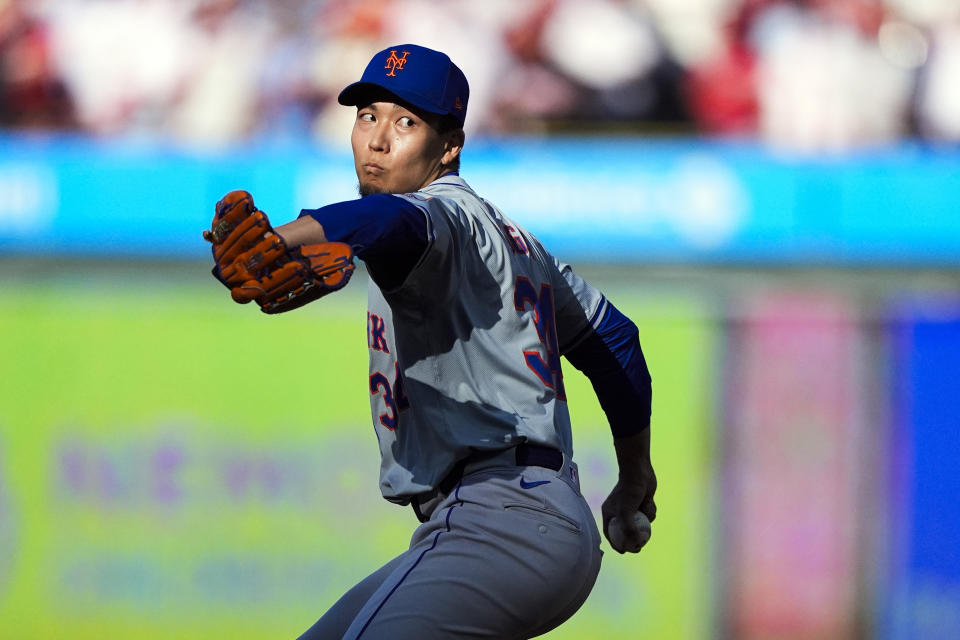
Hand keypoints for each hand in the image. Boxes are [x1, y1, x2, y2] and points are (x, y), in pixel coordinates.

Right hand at [601, 431, 656, 552]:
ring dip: (646, 519)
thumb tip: (634, 544)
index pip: (610, 533)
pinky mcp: (642, 503)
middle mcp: (619, 511)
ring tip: (645, 507)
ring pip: (640, 522)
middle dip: (634, 538)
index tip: (624, 551)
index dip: (616, 544)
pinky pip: (648, 515)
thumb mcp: (626, 512)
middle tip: (640, 546)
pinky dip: (651, 511)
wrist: (639, 472)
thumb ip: (628, 529)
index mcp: (609, 513)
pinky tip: (649, 501)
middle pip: (626, 530)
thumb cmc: (629, 491)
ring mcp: (631, 507)